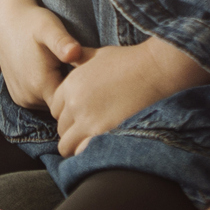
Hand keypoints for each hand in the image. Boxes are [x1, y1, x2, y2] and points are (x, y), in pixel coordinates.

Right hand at [0, 0, 82, 109]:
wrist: (6, 20)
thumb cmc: (32, 21)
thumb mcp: (49, 27)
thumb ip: (62, 42)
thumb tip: (75, 53)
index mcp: (40, 85)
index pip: (72, 103)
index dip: (84, 90)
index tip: (89, 71)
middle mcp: (29, 98)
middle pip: (63, 106)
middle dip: (73, 92)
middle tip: (80, 67)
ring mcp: (22, 100)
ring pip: (53, 104)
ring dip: (61, 91)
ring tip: (66, 68)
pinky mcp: (19, 97)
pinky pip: (42, 101)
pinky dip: (50, 91)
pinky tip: (54, 72)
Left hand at [48, 41, 208, 156]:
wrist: (155, 71)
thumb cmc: (130, 61)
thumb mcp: (98, 55)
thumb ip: (79, 58)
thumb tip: (70, 55)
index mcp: (70, 85)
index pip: (55, 110)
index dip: (67, 114)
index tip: (81, 117)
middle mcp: (74, 103)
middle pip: (60, 128)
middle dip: (72, 131)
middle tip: (89, 131)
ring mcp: (87, 120)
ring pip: (66, 145)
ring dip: (76, 146)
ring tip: (92, 144)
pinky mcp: (102, 134)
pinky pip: (82, 153)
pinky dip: (87, 154)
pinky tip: (99, 150)